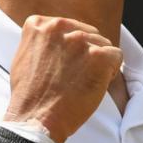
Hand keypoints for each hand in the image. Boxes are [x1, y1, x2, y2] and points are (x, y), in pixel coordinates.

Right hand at [3, 16, 122, 142]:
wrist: (36, 118)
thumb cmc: (30, 94)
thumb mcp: (25, 55)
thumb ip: (43, 41)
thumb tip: (59, 37)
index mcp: (40, 25)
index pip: (70, 27)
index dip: (72, 49)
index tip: (64, 65)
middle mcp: (59, 27)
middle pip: (89, 34)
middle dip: (87, 54)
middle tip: (76, 76)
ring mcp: (79, 40)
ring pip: (104, 45)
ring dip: (99, 63)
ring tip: (83, 81)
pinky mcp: (98, 55)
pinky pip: (116, 56)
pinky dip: (111, 71)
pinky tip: (96, 83)